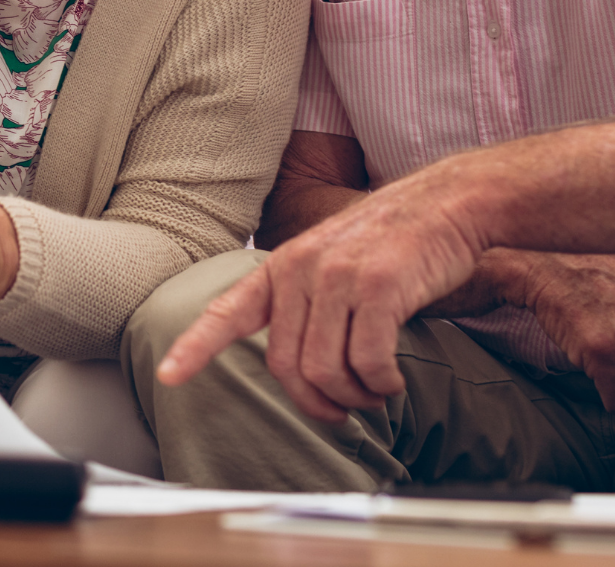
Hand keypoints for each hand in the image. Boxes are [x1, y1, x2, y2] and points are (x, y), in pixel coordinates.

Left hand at [157, 168, 486, 422]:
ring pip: (324, 371)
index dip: (195, 347)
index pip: (228, 311)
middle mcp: (301, 270)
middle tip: (343, 410)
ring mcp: (337, 277)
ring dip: (352, 397)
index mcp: (282, 266)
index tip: (169, 376)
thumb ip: (305, 304)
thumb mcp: (331, 261)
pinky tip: (391, 381)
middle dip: (315, 402)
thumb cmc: (392, 242)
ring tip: (373, 393)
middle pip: (286, 365)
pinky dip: (380, 384)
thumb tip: (298, 369)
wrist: (445, 203)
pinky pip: (366, 362)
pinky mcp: (377, 288)